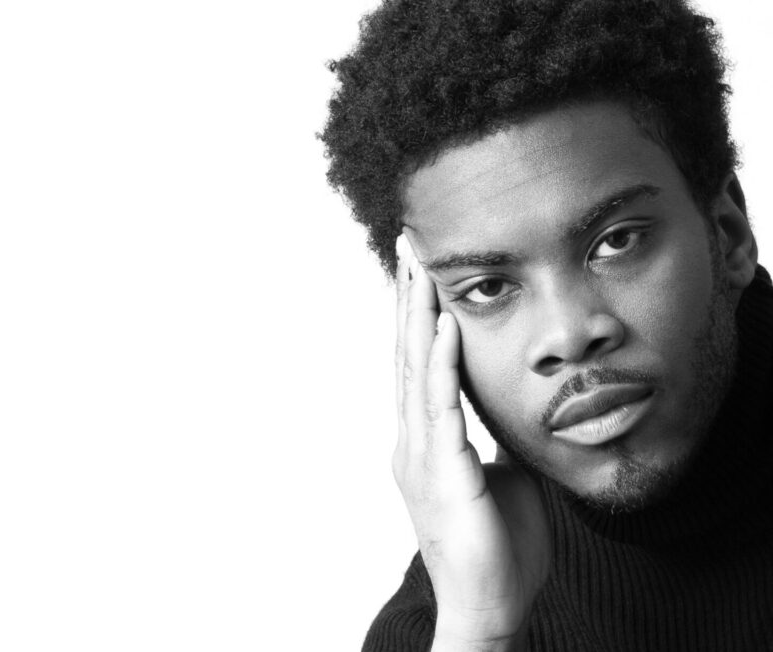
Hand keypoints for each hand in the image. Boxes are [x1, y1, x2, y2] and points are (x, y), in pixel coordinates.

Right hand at [393, 234, 549, 650]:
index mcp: (426, 443)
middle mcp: (413, 441)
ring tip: (419, 264)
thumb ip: (498, 441)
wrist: (489, 607)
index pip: (418, 366)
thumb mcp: (502, 479)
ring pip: (415, 369)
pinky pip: (440, 405)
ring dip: (417, 313)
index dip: (417, 315)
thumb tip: (512, 412)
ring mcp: (420, 455)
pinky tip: (443, 322)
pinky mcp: (442, 472)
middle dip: (408, 297)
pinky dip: (441, 360)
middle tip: (408, 244)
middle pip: (407, 354)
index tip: (421, 270)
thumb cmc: (498, 551)